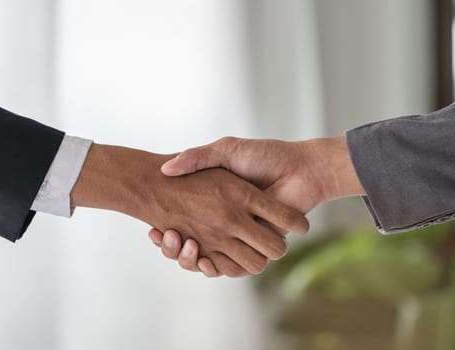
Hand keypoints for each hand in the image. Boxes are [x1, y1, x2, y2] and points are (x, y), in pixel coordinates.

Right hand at [71, 144, 308, 276]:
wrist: (301, 168)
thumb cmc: (264, 156)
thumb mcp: (225, 151)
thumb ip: (197, 157)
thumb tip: (166, 168)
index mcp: (217, 204)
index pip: (184, 224)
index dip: (168, 233)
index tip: (153, 230)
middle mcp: (226, 223)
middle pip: (190, 247)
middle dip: (174, 249)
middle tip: (164, 237)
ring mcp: (240, 236)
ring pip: (206, 260)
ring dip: (189, 259)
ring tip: (178, 243)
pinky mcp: (257, 247)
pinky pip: (232, 267)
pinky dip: (213, 267)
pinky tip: (200, 258)